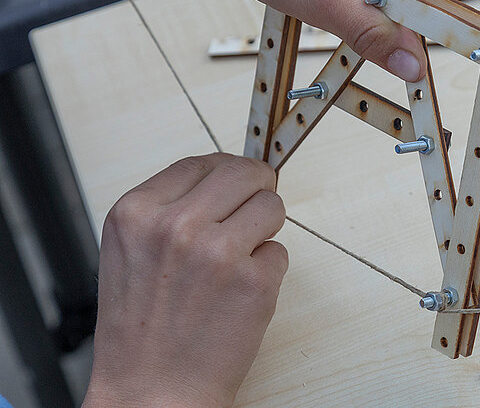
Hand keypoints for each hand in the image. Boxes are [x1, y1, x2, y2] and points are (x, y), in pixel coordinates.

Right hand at [83, 153, 287, 407]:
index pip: (201, 163)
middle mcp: (175, 226)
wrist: (151, 391)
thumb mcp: (131, 251)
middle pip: (244, 173)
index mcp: (135, 213)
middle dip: (257, 187)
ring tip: (237, 263)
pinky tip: (239, 295)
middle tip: (256, 207)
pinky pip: (280, 252)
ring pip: (271, 206)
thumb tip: (224, 177)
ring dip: (264, 230)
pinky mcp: (254, 281)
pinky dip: (268, 270)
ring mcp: (217, 252)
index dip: (225, 172)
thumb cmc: (142, 330)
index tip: (235, 184)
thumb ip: (169, 209)